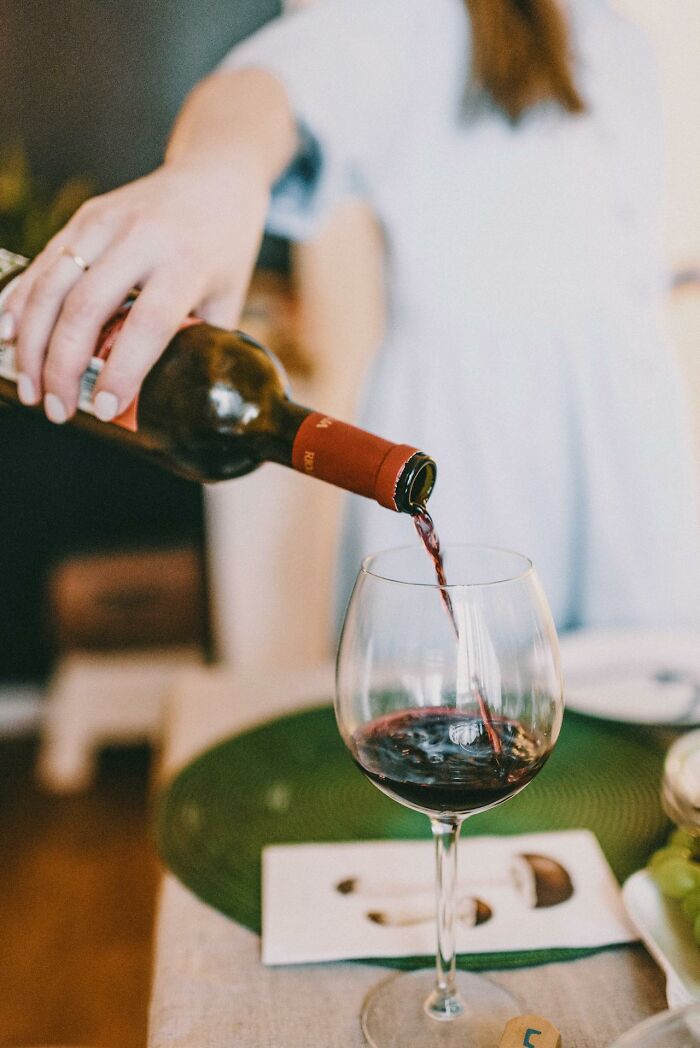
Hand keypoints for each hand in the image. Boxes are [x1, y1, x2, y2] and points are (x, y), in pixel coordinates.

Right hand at [1, 159, 268, 422]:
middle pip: (86, 308)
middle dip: (62, 367)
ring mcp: (106, 222)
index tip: (104, 408)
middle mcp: (142, 238)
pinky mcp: (84, 217)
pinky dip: (19, 302)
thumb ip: (202, 347)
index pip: (148, 324)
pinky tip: (7, 336)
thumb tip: (176, 402)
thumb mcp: (228, 299)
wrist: (216, 176)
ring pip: (53, 286)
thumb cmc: (225, 249)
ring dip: (32, 343)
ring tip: (30, 389)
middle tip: (57, 410)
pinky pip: (43, 264)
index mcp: (187, 263)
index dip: (122, 371)